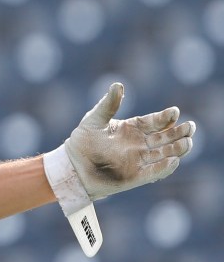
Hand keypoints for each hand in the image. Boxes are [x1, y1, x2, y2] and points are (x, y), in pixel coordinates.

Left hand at [63, 82, 195, 200]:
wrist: (71, 166)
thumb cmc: (81, 142)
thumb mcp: (94, 120)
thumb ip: (108, 104)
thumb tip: (118, 85)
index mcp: (132, 129)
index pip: (155, 122)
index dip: (166, 117)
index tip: (174, 112)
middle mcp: (139, 144)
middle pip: (165, 138)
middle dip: (179, 133)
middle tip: (190, 127)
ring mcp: (138, 161)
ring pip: (164, 154)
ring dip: (177, 149)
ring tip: (188, 142)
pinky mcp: (134, 177)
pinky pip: (153, 172)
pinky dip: (164, 167)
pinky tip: (174, 161)